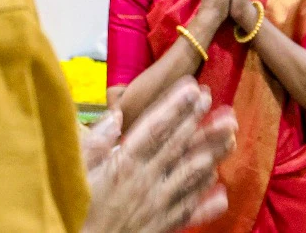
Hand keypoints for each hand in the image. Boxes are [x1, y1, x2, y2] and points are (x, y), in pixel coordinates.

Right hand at [82, 78, 237, 232]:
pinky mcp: (162, 227)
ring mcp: (158, 205)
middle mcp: (146, 181)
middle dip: (198, 120)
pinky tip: (221, 187)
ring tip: (231, 135)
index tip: (193, 87)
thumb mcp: (75, 171)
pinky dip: (207, 200)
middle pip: (179, 146)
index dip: (176, 106)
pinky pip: (189, 210)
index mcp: (125, 164)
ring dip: (213, 153)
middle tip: (215, 99)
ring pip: (192, 175)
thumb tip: (116, 116)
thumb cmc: (75, 209)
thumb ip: (94, 142)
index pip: (156, 128)